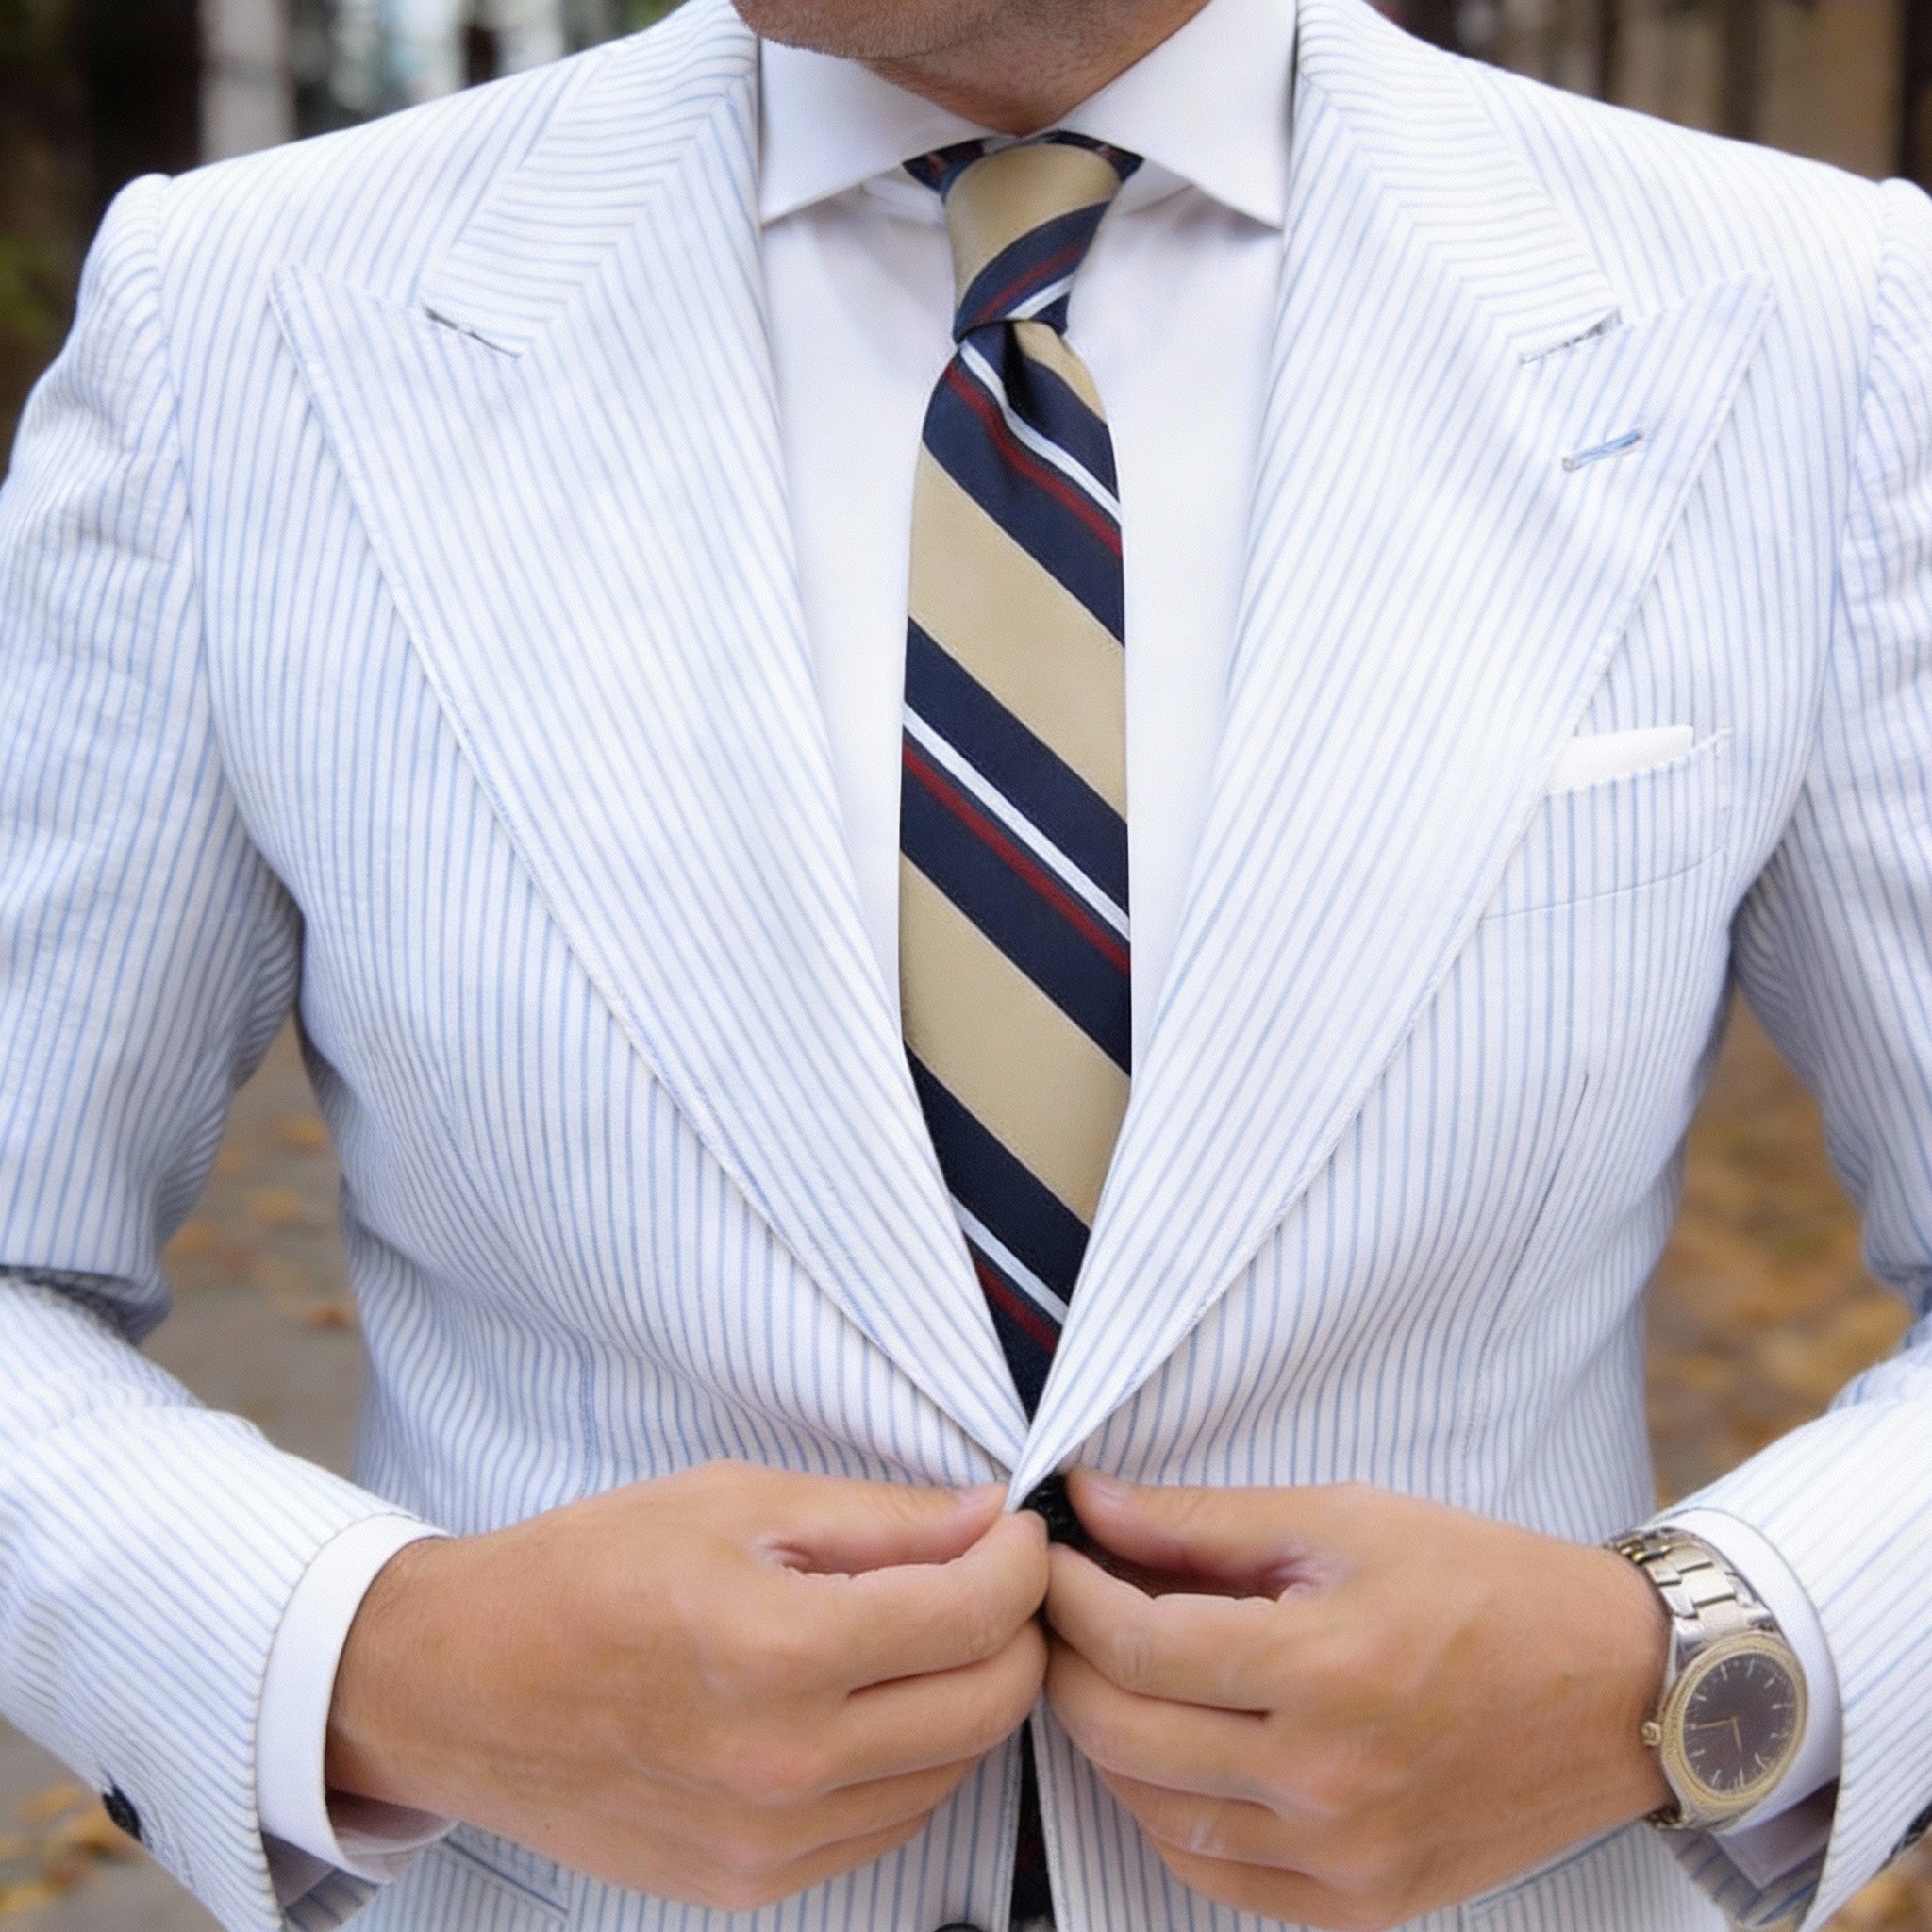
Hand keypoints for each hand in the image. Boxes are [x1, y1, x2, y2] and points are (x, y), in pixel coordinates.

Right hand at [327, 1461, 1047, 1910]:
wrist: (461, 1685)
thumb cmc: (589, 1569)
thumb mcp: (735, 1503)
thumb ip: (880, 1519)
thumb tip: (990, 1518)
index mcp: (778, 1650)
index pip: (972, 1613)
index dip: (1020, 1559)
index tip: (1018, 1525)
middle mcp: (783, 1765)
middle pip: (987, 1703)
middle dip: (1018, 1628)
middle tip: (995, 1574)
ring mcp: (769, 1842)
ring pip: (952, 1771)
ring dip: (973, 1695)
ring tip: (939, 1630)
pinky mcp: (749, 1884)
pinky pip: (890, 1824)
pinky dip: (916, 1759)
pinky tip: (882, 1700)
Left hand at [1044, 1472, 1668, 1931]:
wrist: (1619, 1691)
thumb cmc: (1485, 1585)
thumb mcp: (1344, 1521)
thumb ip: (1202, 1521)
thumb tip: (1089, 1502)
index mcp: (1327, 1669)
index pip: (1138, 1648)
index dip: (1070, 1597)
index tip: (1050, 1556)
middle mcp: (1329, 1782)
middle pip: (1125, 1736)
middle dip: (1068, 1663)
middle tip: (1063, 1610)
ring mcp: (1346, 1859)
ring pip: (1154, 1813)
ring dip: (1108, 1738)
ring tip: (1114, 1671)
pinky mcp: (1363, 1907)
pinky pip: (1215, 1875)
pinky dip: (1167, 1813)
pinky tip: (1171, 1751)